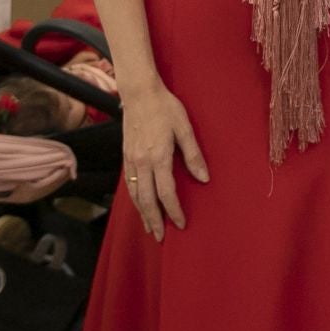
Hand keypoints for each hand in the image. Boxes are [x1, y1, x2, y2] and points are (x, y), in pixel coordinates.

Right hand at [119, 82, 208, 240]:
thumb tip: (204, 178)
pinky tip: (139, 204)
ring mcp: (131, 160)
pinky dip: (134, 199)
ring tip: (149, 227)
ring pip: (135, 195)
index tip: (181, 223)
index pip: (166, 193)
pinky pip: (129, 185)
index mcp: (158, 157)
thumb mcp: (185, 128)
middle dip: (154, 220)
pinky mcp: (125, 156)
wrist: (139, 93)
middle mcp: (141, 162)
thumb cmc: (165, 108)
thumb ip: (193, 155)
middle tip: (160, 237)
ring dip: (142, 213)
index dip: (173, 210)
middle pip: (146, 200)